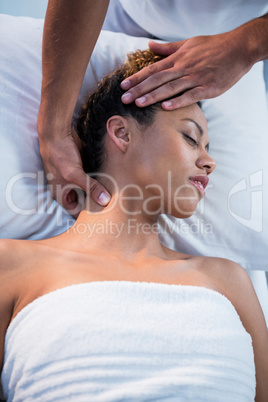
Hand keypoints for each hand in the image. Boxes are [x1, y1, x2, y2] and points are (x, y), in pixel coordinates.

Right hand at [38, 122, 110, 216]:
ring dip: (100, 193)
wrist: (57, 132)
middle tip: (114, 212)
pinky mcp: (83, 170)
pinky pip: (94, 179)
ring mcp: (76, 179)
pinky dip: (101, 182)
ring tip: (117, 200)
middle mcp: (68, 189)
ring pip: (90, 191)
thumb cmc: (59, 154)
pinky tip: (113, 185)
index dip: (87, 217)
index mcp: (61, 194)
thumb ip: (90, 187)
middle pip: (85, 202)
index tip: (103, 220)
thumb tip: (105, 201)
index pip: (76, 212)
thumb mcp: (74, 174)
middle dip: (97, 205)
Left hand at [121, 31, 252, 108]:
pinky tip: (165, 107)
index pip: (153, 69)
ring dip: (153, 96)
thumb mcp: (189, 43)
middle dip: (139, 89)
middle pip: (157, 80)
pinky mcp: (208, 88)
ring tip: (138, 104)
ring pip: (170, 88)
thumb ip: (168, 48)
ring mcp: (195, 78)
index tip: (123, 85)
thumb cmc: (213, 46)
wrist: (238, 48)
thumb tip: (150, 46)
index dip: (137, 78)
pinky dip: (178, 101)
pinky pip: (190, 96)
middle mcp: (184, 68)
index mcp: (178, 59)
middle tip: (124, 99)